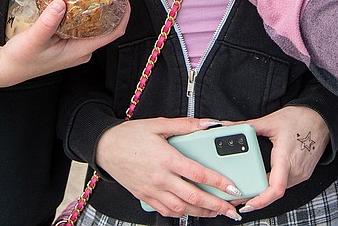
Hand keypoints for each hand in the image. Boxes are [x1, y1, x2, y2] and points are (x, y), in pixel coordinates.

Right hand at [0, 0, 129, 87]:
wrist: (7, 69)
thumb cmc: (21, 59)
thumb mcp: (33, 39)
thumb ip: (47, 22)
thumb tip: (60, 3)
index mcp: (80, 51)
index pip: (113, 34)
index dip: (123, 16)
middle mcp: (81, 51)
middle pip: (107, 29)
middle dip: (112, 9)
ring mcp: (75, 48)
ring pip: (94, 28)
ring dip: (98, 11)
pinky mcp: (67, 44)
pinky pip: (82, 27)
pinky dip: (85, 14)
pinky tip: (79, 1)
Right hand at [94, 117, 242, 220]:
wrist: (105, 148)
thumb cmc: (130, 135)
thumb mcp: (159, 124)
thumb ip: (186, 125)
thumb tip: (209, 123)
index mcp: (166, 158)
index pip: (198, 174)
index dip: (218, 182)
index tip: (233, 187)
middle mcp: (160, 178)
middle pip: (193, 197)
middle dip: (216, 205)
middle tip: (231, 210)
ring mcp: (152, 190)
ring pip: (182, 208)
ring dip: (202, 213)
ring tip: (217, 212)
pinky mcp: (145, 197)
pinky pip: (166, 211)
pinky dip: (182, 214)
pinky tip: (191, 211)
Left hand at [237, 106, 330, 213]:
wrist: (322, 119)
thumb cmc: (301, 118)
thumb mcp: (270, 121)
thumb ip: (246, 126)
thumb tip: (226, 126)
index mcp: (286, 157)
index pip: (275, 188)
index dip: (261, 200)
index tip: (247, 204)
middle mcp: (296, 170)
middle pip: (273, 191)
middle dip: (255, 195)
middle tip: (236, 196)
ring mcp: (301, 174)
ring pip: (279, 189)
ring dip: (264, 190)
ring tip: (247, 188)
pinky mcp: (303, 174)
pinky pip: (286, 184)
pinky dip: (273, 185)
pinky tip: (263, 181)